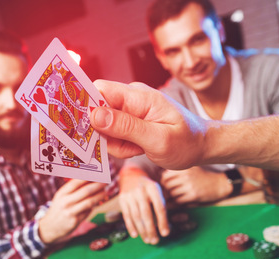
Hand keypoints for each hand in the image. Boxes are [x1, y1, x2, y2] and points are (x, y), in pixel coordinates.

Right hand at [38, 179, 106, 243]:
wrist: (50, 227)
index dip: (89, 176)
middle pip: (86, 191)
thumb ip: (73, 189)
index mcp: (62, 193)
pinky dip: (94, 206)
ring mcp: (70, 212)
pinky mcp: (75, 221)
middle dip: (98, 185)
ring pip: (89, 202)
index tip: (98, 173)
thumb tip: (91, 179)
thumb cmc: (59, 208)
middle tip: (105, 181)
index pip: (77, 181)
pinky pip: (88, 211)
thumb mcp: (62, 196)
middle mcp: (65, 201)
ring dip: (100, 196)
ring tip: (106, 192)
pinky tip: (98, 202)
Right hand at [91, 80, 206, 169]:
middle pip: (96, 112)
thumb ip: (126, 127)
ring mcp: (129, 111)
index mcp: (138, 96)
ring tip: (137, 149)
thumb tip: (94, 115)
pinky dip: (121, 147)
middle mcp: (130, 99)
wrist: (201, 146)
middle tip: (127, 147)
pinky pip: (112, 135)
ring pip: (103, 128)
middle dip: (105, 135)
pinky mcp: (129, 122)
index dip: (84, 104)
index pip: (99, 90)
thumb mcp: (158, 139)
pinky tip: (137, 149)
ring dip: (116, 144)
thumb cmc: (186, 142)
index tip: (77, 124)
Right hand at [119, 167, 168, 244]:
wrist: (132, 175)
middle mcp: (141, 191)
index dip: (163, 221)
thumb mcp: (157, 191)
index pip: (159, 207)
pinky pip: (127, 216)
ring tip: (147, 240)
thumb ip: (161, 206)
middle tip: (155, 241)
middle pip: (146, 213)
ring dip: (142, 231)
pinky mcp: (122, 200)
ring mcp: (130, 195)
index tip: (165, 234)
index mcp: (153, 188)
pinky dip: (131, 227)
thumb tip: (165, 228)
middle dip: (151, 229)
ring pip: (136, 216)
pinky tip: (135, 235)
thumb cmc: (149, 188)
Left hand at [161, 167, 231, 203]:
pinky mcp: (193, 195)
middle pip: (166, 185)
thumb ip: (177, 172)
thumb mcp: (191, 169)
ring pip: (171, 193)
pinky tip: (176, 203)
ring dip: (169, 198)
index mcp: (184, 168)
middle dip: (163, 191)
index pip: (164, 175)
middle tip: (164, 196)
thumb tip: (159, 177)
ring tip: (169, 200)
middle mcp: (186, 175)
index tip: (162, 187)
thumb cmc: (203, 177)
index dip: (161, 183)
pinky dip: (175, 204)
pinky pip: (178, 201)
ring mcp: (190, 185)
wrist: (220, 184)